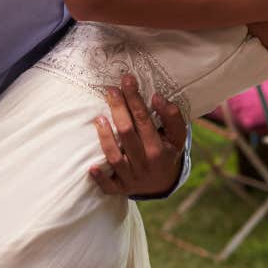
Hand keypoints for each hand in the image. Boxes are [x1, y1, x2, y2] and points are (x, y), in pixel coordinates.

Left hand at [89, 74, 186, 196]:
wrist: (163, 183)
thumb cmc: (167, 151)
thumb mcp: (177, 137)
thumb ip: (172, 117)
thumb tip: (157, 98)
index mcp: (159, 148)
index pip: (144, 119)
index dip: (134, 98)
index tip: (127, 80)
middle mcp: (145, 163)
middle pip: (127, 133)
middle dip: (118, 109)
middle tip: (111, 90)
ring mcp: (132, 177)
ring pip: (115, 157)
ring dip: (105, 138)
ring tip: (98, 118)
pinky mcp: (121, 188)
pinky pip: (109, 186)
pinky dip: (100, 178)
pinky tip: (91, 167)